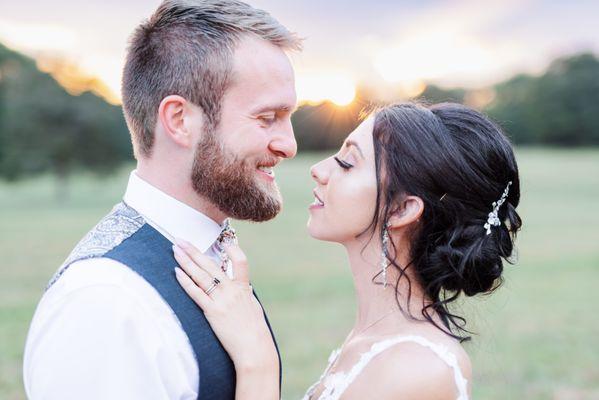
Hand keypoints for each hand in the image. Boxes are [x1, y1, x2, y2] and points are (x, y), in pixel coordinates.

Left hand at [173, 239, 278, 371]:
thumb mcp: (253, 307)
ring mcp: (222, 300)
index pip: (240, 261)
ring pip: (200, 275)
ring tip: (174, 250)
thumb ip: (245, 295)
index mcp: (243, 288)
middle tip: (180, 240)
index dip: (232, 249)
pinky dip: (185, 281)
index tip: (223, 242)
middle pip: (210, 265)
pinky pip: (196, 293)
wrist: (254, 347)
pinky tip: (176, 272)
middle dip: (194, 251)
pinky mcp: (212, 311)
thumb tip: (242, 289)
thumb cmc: (255, 331)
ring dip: (186, 261)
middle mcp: (232, 290)